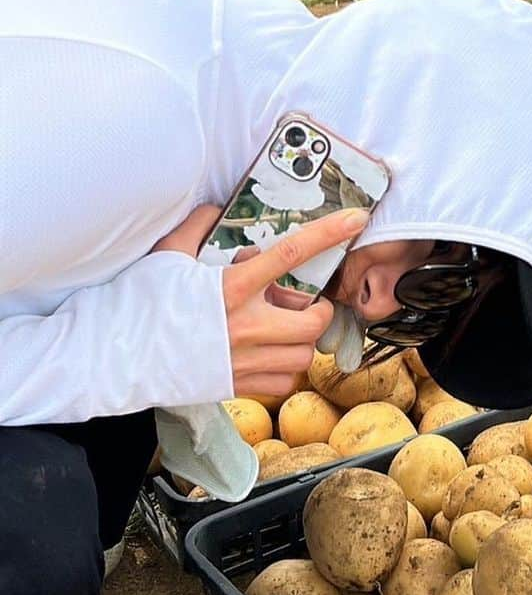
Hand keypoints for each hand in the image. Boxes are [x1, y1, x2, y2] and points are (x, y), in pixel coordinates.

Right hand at [154, 205, 367, 395]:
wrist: (114, 359)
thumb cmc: (138, 305)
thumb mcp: (167, 255)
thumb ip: (196, 228)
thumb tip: (213, 209)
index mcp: (232, 287)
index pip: (291, 253)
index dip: (328, 233)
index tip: (355, 219)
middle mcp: (245, 325)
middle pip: (313, 320)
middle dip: (318, 311)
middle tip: (303, 304)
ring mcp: (243, 359)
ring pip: (303, 355)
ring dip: (302, 340)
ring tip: (281, 330)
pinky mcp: (236, 385)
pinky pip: (283, 382)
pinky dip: (285, 369)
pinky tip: (266, 355)